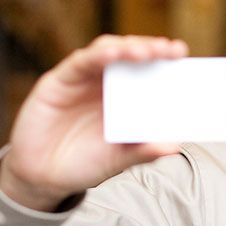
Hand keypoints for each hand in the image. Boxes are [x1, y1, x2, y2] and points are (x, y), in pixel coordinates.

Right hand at [0, 35, 188, 210]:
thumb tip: (174, 146)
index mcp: (123, 97)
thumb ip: (142, 151)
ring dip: (129, 47)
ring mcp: (82, 80)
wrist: (42, 178)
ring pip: (107, 51)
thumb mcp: (118, 159)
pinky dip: (99, 55)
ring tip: (149, 51)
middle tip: (173, 50)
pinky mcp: (58, 81)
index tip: (183, 56)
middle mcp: (104, 83)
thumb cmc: (84, 164)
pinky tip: (114, 54)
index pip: (147, 71)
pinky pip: (80, 63)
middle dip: (153, 49)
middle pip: (130, 55)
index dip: (164, 61)